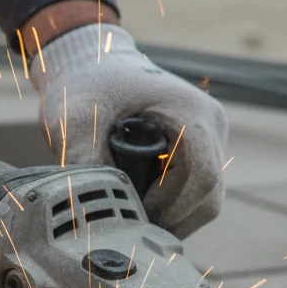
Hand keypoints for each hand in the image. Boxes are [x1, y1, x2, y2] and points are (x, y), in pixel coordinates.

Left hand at [29, 22, 227, 236]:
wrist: (93, 60)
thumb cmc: (86, 83)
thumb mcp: (74, 120)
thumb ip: (82, 162)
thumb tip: (87, 209)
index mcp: (191, 111)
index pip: (202, 177)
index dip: (171, 207)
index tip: (135, 216)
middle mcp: (211, 123)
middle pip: (211, 193)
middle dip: (175, 218)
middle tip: (135, 227)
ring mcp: (211, 134)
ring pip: (210, 196)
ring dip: (177, 215)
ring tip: (138, 217)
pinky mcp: (202, 145)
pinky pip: (200, 188)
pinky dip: (176, 205)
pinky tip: (145, 205)